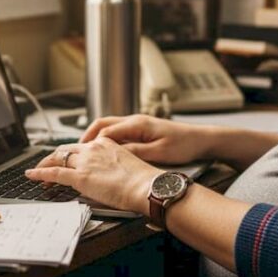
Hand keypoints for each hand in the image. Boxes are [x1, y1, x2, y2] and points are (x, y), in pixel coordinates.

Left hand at [25, 138, 159, 213]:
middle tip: (47, 165)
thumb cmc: (142, 181)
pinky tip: (32, 175)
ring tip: (37, 171)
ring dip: (45, 165)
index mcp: (106, 144)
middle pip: (66, 150)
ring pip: (57, 159)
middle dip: (54, 157)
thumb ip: (110, 165)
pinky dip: (40, 173)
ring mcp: (85, 162)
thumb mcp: (126, 164)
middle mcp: (93, 149)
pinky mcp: (79, 177)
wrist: (146, 186)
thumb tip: (102, 175)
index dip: (70, 154)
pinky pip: (53, 173)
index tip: (67, 160)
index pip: (82, 146)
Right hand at [79, 115, 209, 165]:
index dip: (90, 143)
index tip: (80, 155)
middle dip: (87, 136)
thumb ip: (136, 152)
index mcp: (138, 124)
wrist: (201, 139)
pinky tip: (104, 153)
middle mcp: (135, 121)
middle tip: (75, 152)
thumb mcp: (159, 152)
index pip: (106, 131)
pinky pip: (118, 133)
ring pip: (109, 127)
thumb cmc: (184, 145)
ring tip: (85, 153)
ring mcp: (138, 124)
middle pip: (103, 124)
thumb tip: (114, 155)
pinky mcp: (142, 130)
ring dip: (96, 138)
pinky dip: (107, 141)